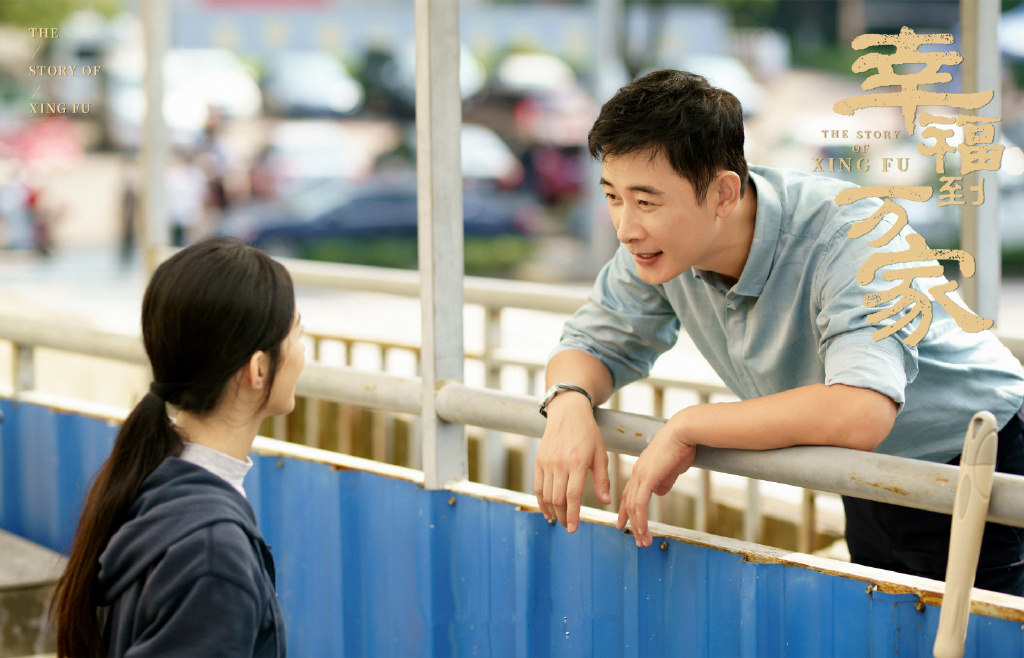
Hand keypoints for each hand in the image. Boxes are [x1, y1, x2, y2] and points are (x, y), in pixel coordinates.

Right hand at [533, 394, 610, 532]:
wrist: (567, 412)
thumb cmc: (588, 433)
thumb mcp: (600, 454)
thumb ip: (602, 480)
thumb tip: (605, 502)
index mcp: (577, 463)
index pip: (572, 496)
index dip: (573, 515)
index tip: (574, 529)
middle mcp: (559, 464)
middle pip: (557, 499)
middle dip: (564, 517)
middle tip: (570, 528)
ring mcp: (547, 463)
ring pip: (546, 495)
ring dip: (553, 512)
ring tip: (560, 521)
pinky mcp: (539, 461)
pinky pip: (537, 486)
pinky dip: (541, 502)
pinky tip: (547, 511)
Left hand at [616, 423, 696, 546]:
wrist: (684, 432)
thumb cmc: (682, 446)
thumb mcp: (672, 468)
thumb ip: (664, 480)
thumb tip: (659, 493)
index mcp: (642, 469)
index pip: (630, 493)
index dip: (627, 509)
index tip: (625, 522)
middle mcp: (637, 472)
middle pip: (628, 502)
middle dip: (631, 522)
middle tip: (636, 538)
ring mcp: (641, 475)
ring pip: (633, 506)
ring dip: (638, 526)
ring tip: (643, 541)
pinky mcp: (647, 478)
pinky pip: (640, 504)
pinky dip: (641, 520)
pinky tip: (644, 531)